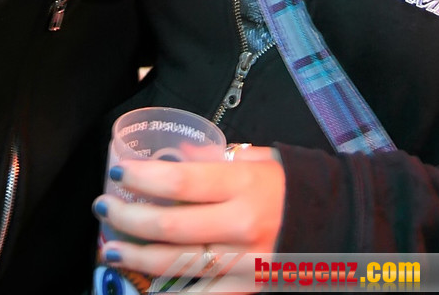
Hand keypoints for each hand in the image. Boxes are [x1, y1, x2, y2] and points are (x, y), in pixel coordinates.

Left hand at [93, 146, 284, 281]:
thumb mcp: (257, 159)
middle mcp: (240, 225)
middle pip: (169, 227)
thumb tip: (172, 156)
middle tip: (103, 207)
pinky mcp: (246, 289)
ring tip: (110, 248)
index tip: (117, 172)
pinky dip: (167, 293)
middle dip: (127, 217)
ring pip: (175, 265)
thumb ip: (215, 158)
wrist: (335, 224)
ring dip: (135, 257)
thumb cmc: (289, 185)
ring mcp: (242, 262)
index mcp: (242, 185)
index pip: (180, 183)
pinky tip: (142, 287)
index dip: (141, 179)